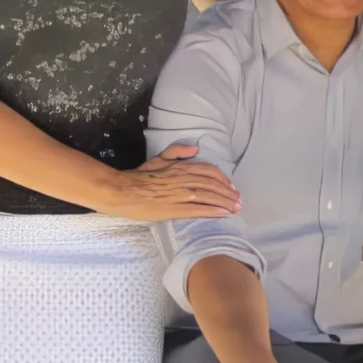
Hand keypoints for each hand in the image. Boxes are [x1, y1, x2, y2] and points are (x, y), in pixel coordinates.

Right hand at [98, 143, 241, 220]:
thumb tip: (196, 149)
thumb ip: (176, 151)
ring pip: (210, 197)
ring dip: (225, 203)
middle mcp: (184, 179)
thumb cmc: (139, 176)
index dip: (223, 179)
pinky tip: (223, 214)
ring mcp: (180, 194)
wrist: (123, 191)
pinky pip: (199, 209)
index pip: (210, 171)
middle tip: (239, 201)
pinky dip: (213, 211)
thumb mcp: (158, 159)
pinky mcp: (175, 209)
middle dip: (229, 193)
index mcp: (181, 167)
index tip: (231, 187)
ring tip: (235, 209)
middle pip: (214, 185)